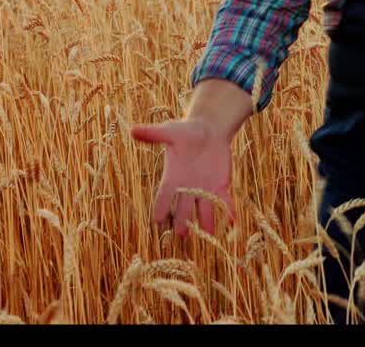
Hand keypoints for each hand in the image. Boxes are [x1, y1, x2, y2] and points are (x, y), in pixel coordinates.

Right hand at [131, 117, 236, 237]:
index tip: (157, 219)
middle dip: (182, 221)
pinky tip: (232, 220)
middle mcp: (187, 188)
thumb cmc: (186, 131)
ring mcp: (204, 189)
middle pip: (183, 208)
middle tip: (182, 234)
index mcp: (173, 177)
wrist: (210, 129)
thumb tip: (132, 130)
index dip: (160, 206)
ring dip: (206, 222)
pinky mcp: (220, 186)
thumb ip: (153, 134)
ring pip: (204, 209)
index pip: (164, 195)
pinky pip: (224, 201)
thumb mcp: (170, 132)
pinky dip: (228, 210)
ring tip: (209, 235)